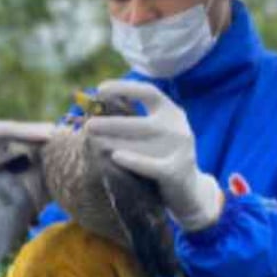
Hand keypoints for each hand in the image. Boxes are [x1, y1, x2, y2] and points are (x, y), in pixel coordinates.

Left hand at [86, 80, 224, 230]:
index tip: (100, 90)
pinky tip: (115, 157)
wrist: (188, 189)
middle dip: (111, 124)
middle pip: (139, 123)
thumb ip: (131, 119)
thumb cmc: (160, 155)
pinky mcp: (176, 171)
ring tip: (93, 143)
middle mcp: (178, 128)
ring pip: (140, 145)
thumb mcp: (152, 133)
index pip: (148, 92)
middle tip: (88, 126)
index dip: (124, 88)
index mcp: (171, 112)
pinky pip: (150, 166)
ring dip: (113, 143)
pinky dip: (133, 161)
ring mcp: (180, 150)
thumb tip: (93, 108)